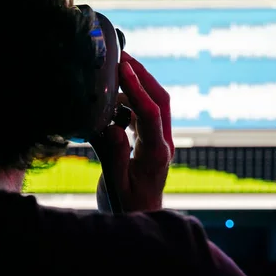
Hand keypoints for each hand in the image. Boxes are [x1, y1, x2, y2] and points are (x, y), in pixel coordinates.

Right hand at [92, 52, 174, 212]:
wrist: (141, 220)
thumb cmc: (128, 208)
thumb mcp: (116, 186)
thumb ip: (114, 156)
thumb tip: (111, 126)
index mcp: (156, 155)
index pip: (151, 114)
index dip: (137, 87)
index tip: (122, 67)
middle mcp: (163, 144)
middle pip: (161, 101)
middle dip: (144, 75)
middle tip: (122, 55)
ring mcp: (159, 142)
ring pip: (155, 105)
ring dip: (138, 84)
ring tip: (115, 70)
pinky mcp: (151, 143)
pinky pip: (145, 114)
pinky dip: (132, 100)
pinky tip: (114, 97)